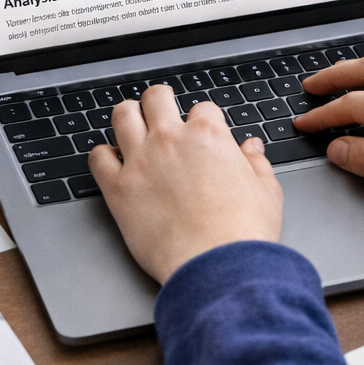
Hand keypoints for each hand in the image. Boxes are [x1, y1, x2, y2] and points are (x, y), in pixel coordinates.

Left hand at [89, 84, 282, 283]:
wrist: (217, 266)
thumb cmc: (243, 232)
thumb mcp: (266, 191)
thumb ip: (256, 163)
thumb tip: (251, 147)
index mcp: (208, 136)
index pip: (202, 109)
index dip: (203, 121)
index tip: (202, 134)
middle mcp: (170, 140)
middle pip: (155, 98)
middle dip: (160, 102)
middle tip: (161, 113)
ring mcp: (141, 161)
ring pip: (122, 116)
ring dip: (128, 117)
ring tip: (132, 126)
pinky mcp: (118, 189)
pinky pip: (97, 158)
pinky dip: (103, 156)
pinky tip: (113, 162)